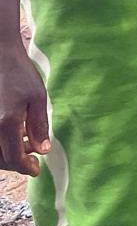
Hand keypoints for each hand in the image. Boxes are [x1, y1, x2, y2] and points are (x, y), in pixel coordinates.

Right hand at [0, 42, 49, 175]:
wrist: (0, 56)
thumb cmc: (19, 73)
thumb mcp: (37, 97)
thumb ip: (39, 126)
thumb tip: (43, 150)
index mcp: (7, 122)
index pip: (14, 158)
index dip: (26, 167)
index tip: (36, 169)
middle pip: (1, 159)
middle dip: (17, 163)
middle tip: (33, 160)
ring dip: (8, 155)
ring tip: (26, 145)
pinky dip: (2, 145)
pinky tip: (15, 136)